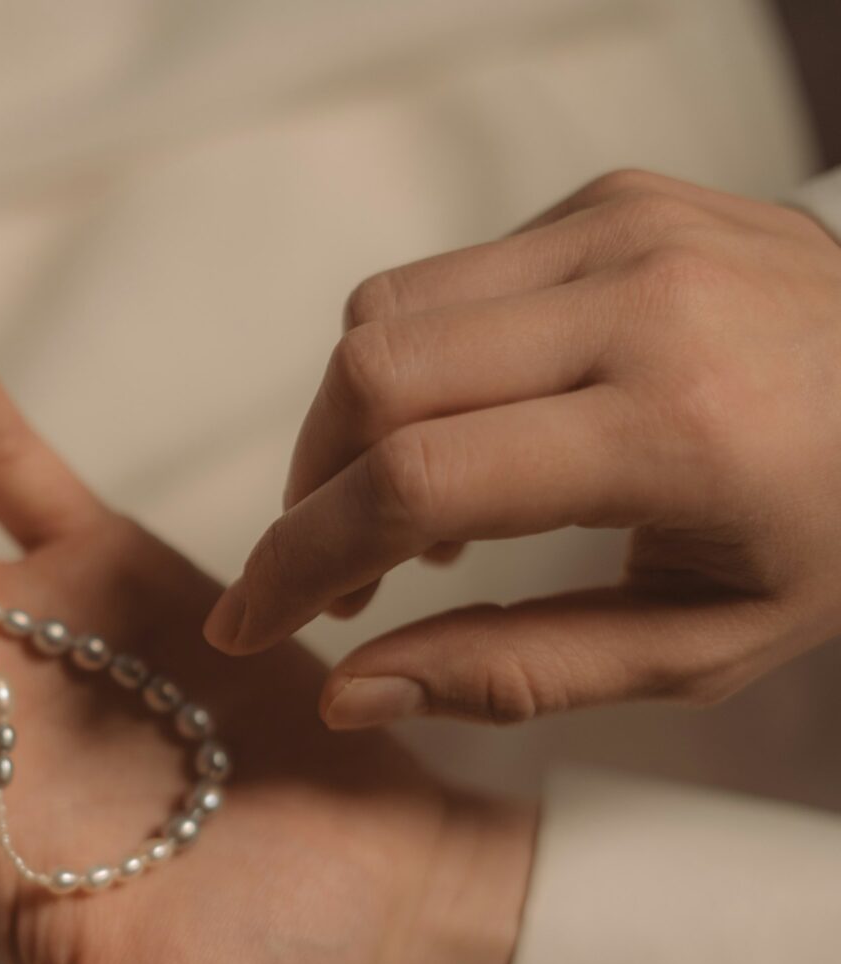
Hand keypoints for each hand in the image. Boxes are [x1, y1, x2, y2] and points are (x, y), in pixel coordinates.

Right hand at [203, 168, 840, 726]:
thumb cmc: (837, 529)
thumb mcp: (697, 649)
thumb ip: (515, 675)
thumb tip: (352, 691)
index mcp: (681, 430)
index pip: (420, 480)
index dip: (302, 561)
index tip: (249, 618)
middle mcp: (644, 301)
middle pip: (373, 378)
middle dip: (309, 493)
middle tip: (330, 574)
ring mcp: (623, 230)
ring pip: (384, 316)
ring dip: (347, 428)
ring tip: (401, 514)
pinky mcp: (606, 204)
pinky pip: (441, 283)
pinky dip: (410, 371)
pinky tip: (463, 433)